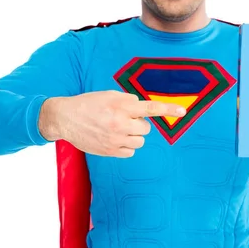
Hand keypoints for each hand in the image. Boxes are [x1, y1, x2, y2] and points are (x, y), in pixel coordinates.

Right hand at [39, 91, 185, 156]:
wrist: (65, 118)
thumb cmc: (88, 104)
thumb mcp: (108, 95)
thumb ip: (128, 100)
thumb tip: (142, 108)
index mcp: (120, 107)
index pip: (150, 108)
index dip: (168, 110)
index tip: (183, 111)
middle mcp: (119, 124)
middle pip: (145, 128)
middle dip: (138, 123)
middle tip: (123, 118)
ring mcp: (115, 140)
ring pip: (139, 141)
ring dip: (133, 135)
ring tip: (117, 128)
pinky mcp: (110, 152)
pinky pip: (130, 152)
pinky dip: (126, 146)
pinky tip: (113, 138)